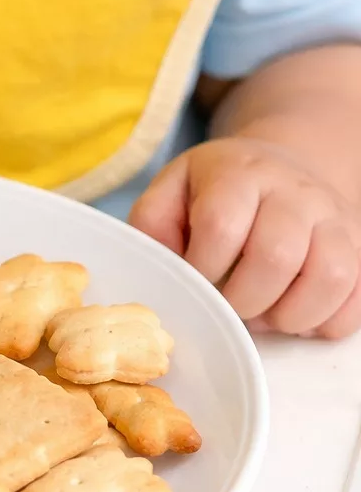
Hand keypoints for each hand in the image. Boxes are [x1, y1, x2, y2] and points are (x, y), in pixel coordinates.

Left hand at [128, 138, 360, 337]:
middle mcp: (294, 191)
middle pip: (276, 256)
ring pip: (329, 277)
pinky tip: (293, 317)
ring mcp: (334, 219)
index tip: (194, 281)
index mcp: (238, 174)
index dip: (202, 268)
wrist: (279, 169)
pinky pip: (357, 297)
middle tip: (228, 306)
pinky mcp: (360, 248)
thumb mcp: (171, 192)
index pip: (221, 227)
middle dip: (242, 300)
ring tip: (262, 316)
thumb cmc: (213, 192)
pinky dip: (325, 322)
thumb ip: (152, 226)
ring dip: (288, 315)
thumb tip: (160, 269)